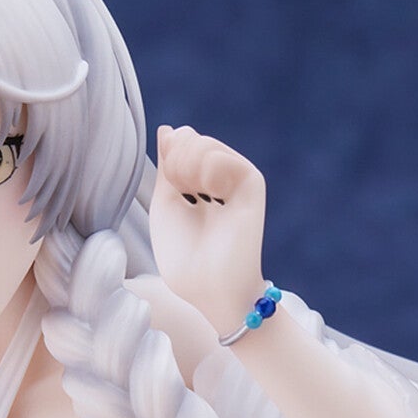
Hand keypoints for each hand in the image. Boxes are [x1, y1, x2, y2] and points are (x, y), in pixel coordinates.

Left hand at [150, 124, 267, 336]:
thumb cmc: (185, 259)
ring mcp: (237, 181)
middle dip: (176, 157)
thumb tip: (169, 129)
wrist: (210, 288)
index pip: (184, 144)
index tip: (169, 184)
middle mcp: (221, 181)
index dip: (170, 154)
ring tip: (189, 191)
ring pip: (205, 143)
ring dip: (187, 162)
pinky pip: (222, 157)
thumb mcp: (165, 207)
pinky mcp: (252, 185)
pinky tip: (205, 192)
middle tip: (177, 186)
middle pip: (192, 138)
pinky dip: (206, 168)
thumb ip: (168, 167)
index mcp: (200, 186)